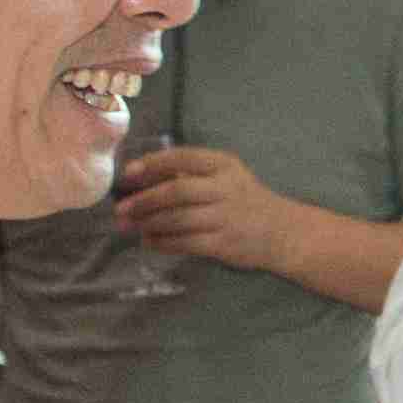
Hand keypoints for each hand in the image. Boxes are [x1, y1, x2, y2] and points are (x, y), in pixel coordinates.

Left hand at [111, 144, 301, 275]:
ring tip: (131, 226)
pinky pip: (185, 242)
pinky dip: (163, 243)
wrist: (281, 232)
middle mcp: (225, 188)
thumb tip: (142, 180)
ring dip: (149, 223)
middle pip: (176, 191)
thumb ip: (191, 174)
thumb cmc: (244, 200)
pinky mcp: (224, 244)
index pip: (182, 158)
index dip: (152, 164)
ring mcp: (225, 217)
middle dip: (144, 200)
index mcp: (223, 165)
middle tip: (122, 209)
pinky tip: (149, 242)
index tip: (129, 173)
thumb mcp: (226, 176)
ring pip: (178, 219)